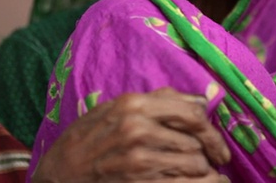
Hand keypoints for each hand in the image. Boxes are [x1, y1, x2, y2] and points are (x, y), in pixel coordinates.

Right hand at [32, 87, 230, 181]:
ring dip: (203, 172)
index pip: (191, 113)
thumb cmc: (86, 140)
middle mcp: (138, 130)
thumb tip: (202, 102)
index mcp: (134, 105)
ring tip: (202, 174)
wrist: (58, 175)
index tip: (217, 144)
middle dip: (208, 154)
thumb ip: (159, 101)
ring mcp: (138, 160)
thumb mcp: (115, 109)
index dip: (211, 131)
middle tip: (212, 160)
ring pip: (194, 165)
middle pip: (195, 142)